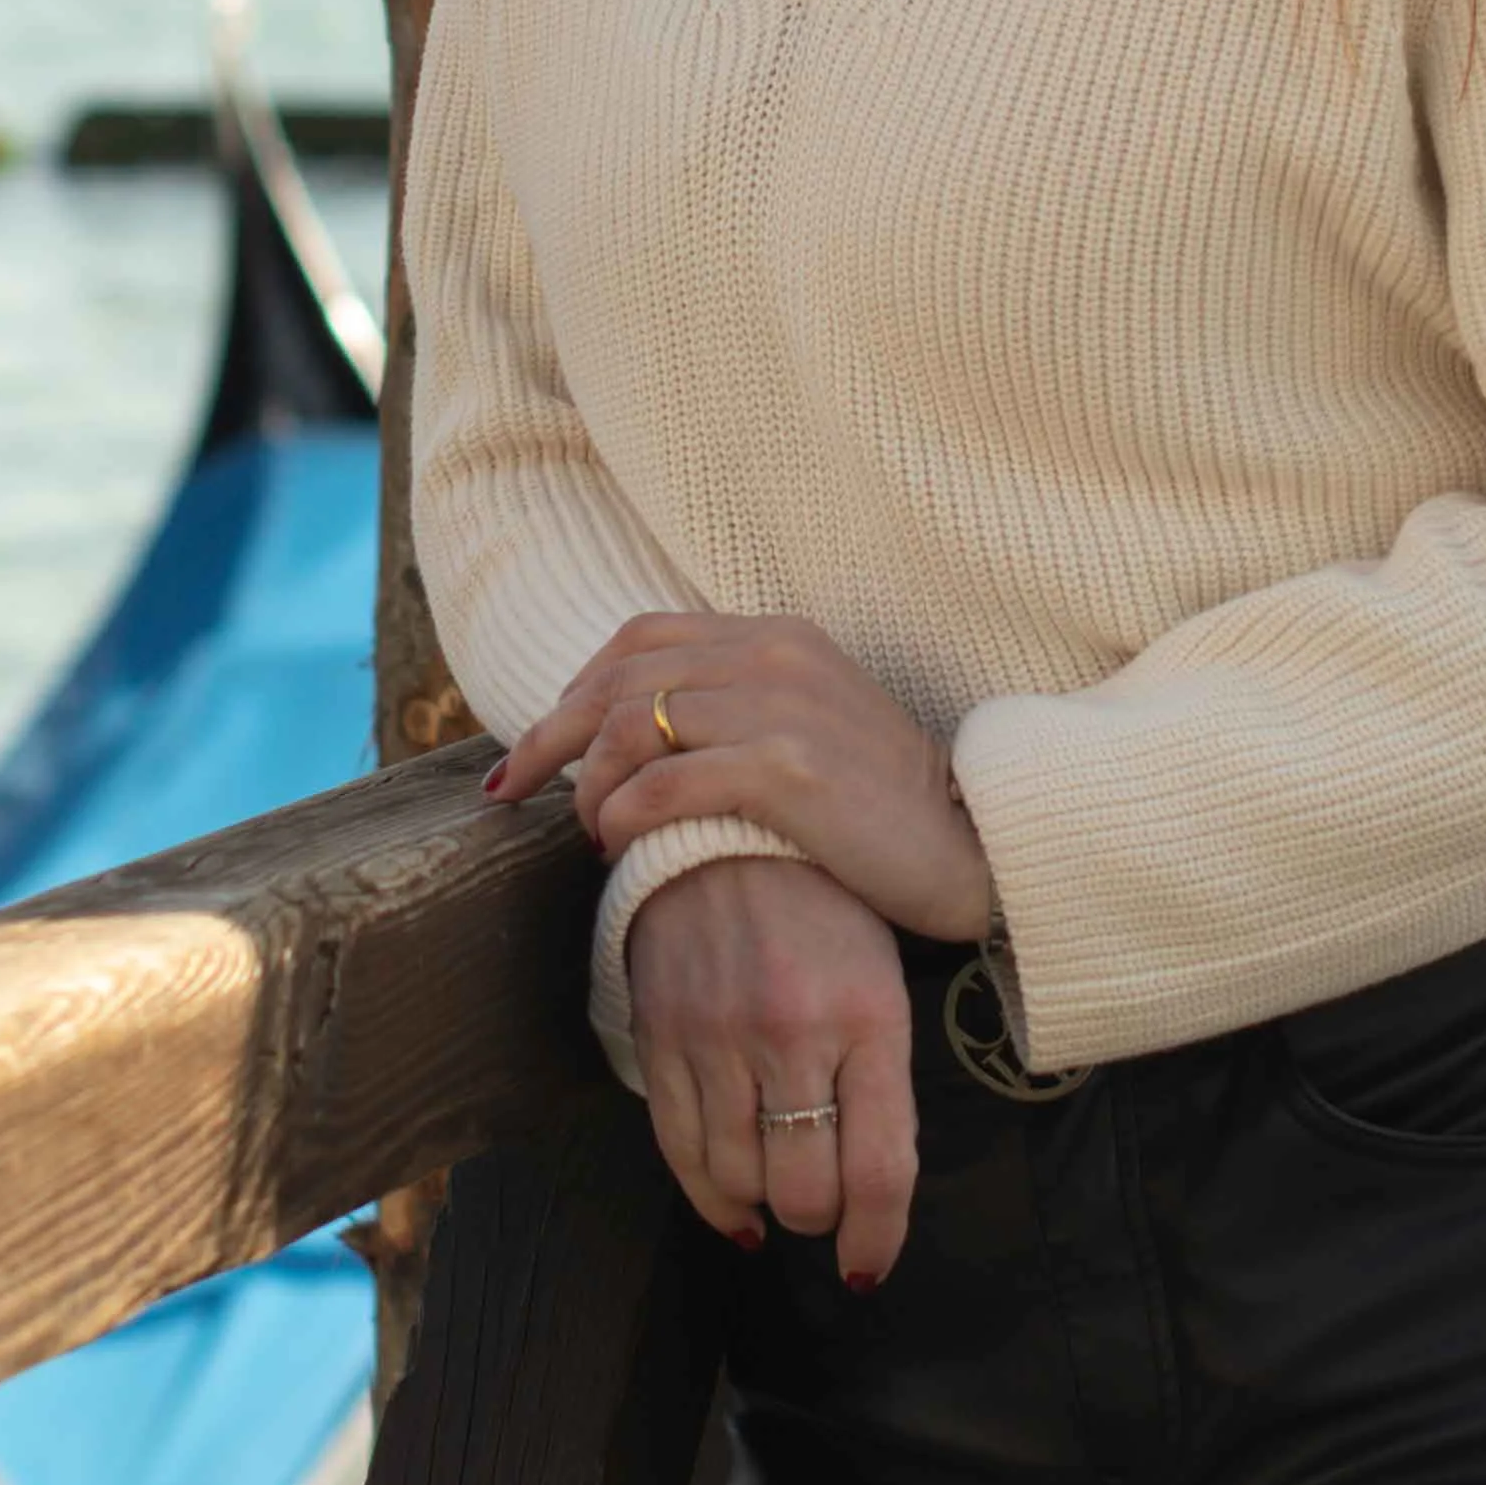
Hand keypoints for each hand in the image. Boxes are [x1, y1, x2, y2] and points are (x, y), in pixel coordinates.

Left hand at [489, 608, 1004, 946]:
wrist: (972, 846)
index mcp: (776, 637)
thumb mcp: (809, 728)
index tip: (536, 746)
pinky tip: (616, 843)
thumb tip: (638, 740)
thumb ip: (736, 711)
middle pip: (619, 679)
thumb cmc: (882, 808)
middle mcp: (774, 655)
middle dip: (552, 736)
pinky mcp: (787, 768)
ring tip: (588, 831)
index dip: (573, 690)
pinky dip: (623, 813)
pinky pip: (666, 781)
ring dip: (588, 784)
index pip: (641, 640)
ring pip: (632, 726)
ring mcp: (781, 707)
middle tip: (514, 790)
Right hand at [618, 853, 921, 1280]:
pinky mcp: (663, 1038)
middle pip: (806, 1191)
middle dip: (820, 1218)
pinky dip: (711, 1198)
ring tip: (778, 1183)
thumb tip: (868, 1192)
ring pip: (741, 1180)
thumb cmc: (824, 912)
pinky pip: (680, 1153)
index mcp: (869, 1019)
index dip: (876, 1239)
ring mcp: (720, 1039)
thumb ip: (880, 1084)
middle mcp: (794, 1034)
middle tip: (824, 1203)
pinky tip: (734, 1206)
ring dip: (765, 1202)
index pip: (879, 1172)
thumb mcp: (880, 983)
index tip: (868, 1266)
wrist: (728, 828)